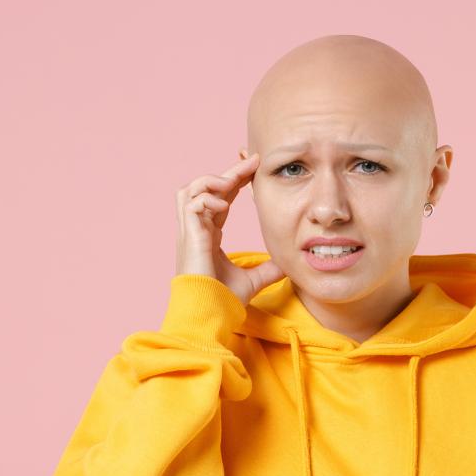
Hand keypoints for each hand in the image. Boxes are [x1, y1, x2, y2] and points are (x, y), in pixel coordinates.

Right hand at [175, 152, 285, 304]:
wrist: (210, 314)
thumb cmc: (223, 300)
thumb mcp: (253, 280)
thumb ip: (267, 270)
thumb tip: (287, 265)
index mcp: (208, 235)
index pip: (220, 199)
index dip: (234, 182)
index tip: (254, 168)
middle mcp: (197, 230)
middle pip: (206, 188)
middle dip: (229, 172)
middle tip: (252, 161)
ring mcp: (190, 232)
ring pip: (190, 189)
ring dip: (210, 181)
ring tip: (231, 184)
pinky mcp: (188, 236)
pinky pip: (191, 203)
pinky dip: (207, 199)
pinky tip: (223, 206)